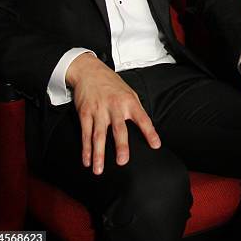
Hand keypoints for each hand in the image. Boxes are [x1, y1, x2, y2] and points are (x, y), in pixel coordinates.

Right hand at [66, 53, 160, 174]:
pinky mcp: (85, 113)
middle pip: (119, 129)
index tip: (155, 145)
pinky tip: (87, 161)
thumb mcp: (129, 92)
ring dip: (98, 153)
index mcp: (129, 102)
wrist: (90, 71)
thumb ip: (136, 109)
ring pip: (98, 135)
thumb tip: (145, 126)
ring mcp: (98, 111)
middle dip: (121, 146)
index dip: (150, 132)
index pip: (143, 119)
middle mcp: (114, 107)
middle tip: (122, 161)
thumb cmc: (112, 84)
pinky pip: (85, 134)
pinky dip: (85, 148)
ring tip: (99, 169)